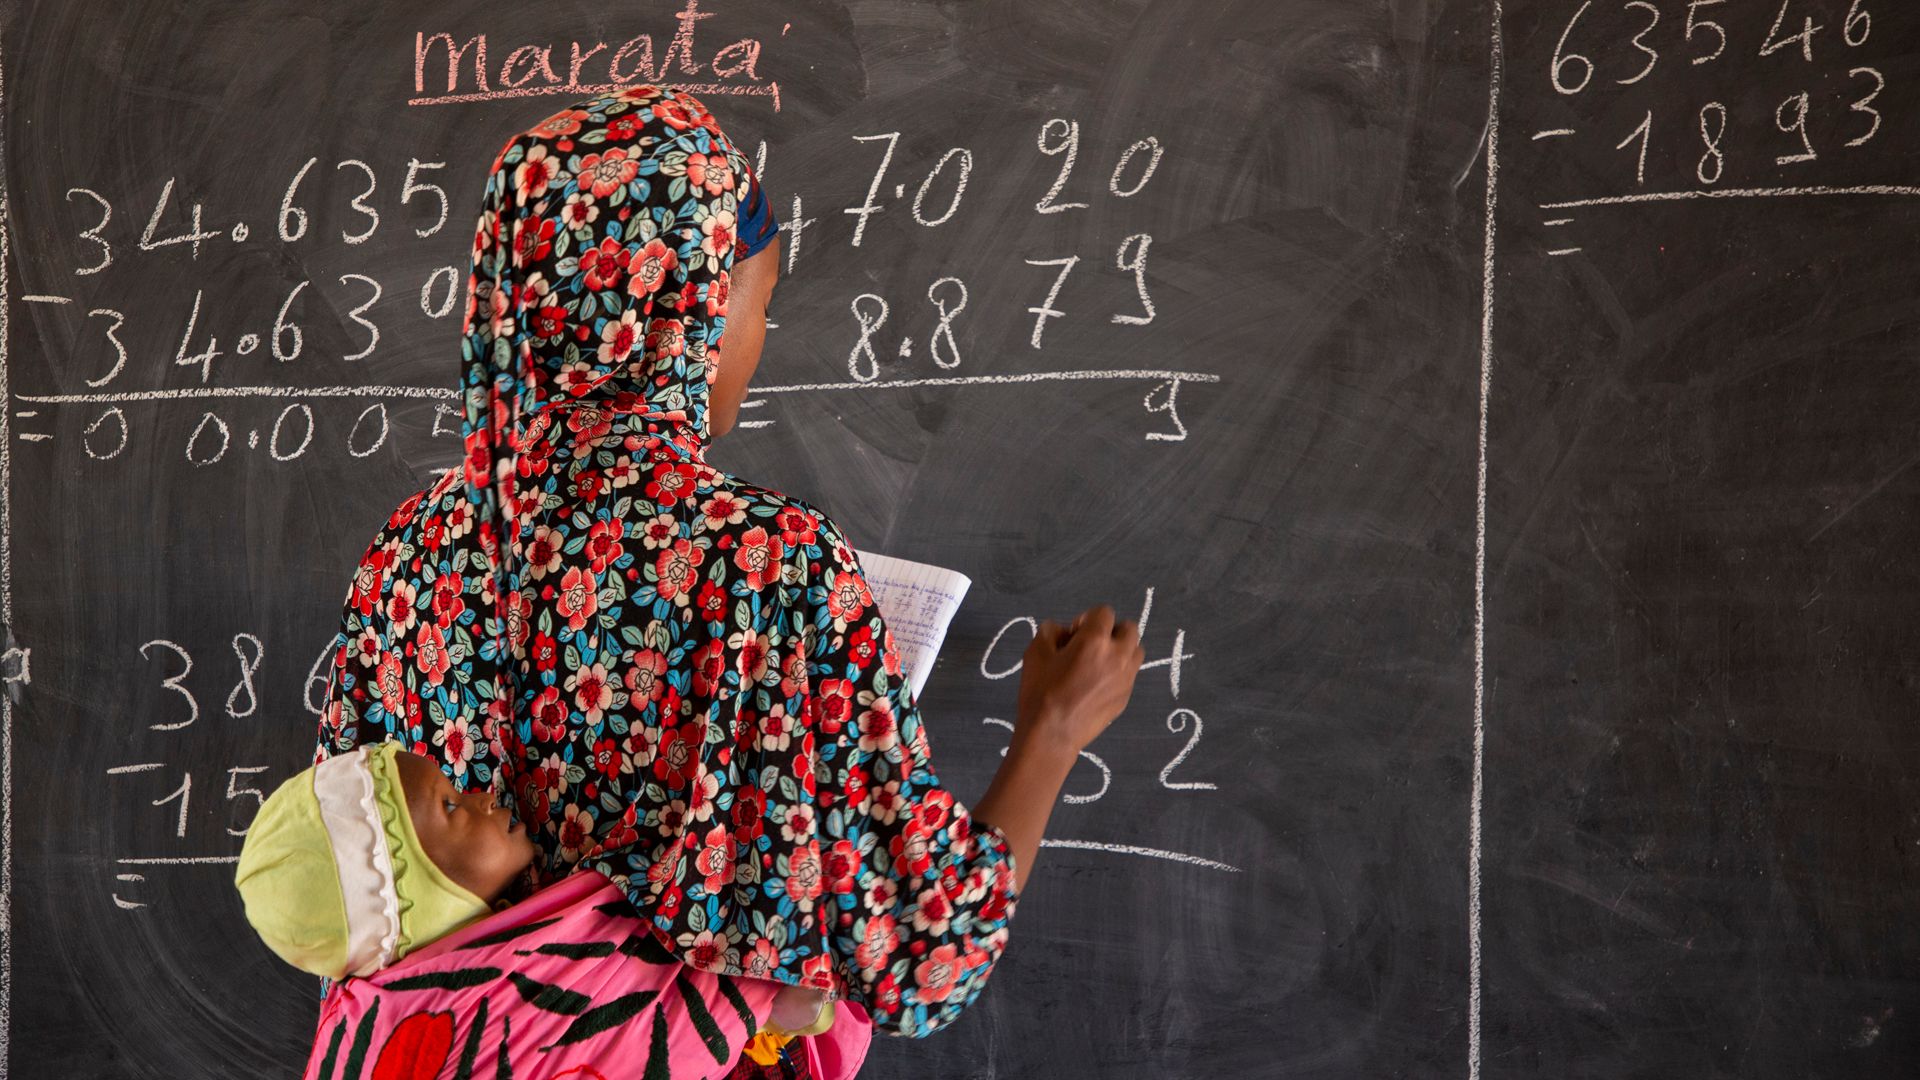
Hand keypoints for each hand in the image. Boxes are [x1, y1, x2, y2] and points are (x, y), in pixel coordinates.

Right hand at [1013, 603, 1145, 758]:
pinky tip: (1096, 686)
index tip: (1074, 635)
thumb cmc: (1041, 691)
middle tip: (1090, 646)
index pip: (1104, 612)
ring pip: (1135, 651)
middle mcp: (1118, 655)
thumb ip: (1051, 631)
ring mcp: (1126, 678)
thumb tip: (1064, 632)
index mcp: (1095, 640)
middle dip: (1110, 631)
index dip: (1087, 618)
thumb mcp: (1035, 652)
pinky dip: (1118, 672)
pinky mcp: (1126, 697)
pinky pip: (1129, 674)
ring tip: (1098, 664)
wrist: (1052, 734)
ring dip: (1120, 650)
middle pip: (1129, 628)